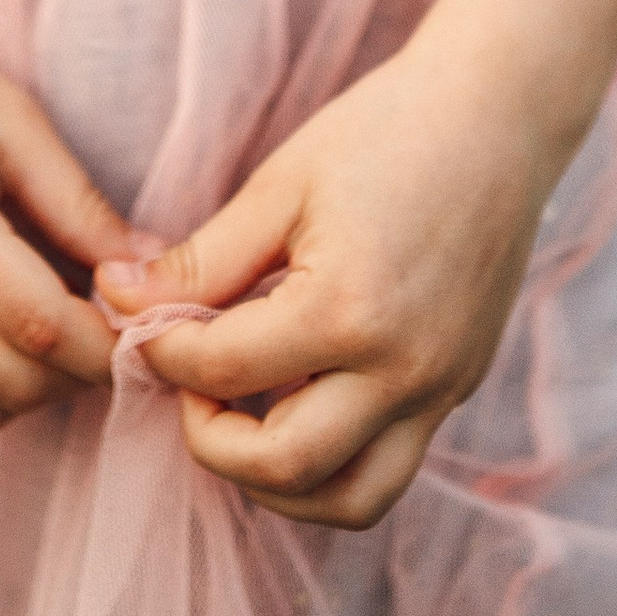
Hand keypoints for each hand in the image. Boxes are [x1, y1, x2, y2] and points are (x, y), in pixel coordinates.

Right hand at [0, 0, 142, 440]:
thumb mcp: (9, 118)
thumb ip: (78, 205)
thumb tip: (151, 269)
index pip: (45, 330)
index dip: (109, 342)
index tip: (144, 319)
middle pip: (13, 382)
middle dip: (80, 368)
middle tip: (108, 320)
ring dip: (30, 391)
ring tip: (55, 331)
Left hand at [95, 41, 550, 528]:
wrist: (500, 115)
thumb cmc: (386, 131)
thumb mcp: (280, 186)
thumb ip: (201, 261)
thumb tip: (116, 298)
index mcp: (348, 311)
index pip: (224, 371)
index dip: (160, 351)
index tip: (137, 319)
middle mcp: (402, 371)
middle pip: (284, 470)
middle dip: (211, 440)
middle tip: (188, 380)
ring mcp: (440, 390)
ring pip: (350, 500)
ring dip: (278, 484)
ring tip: (240, 415)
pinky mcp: (458, 389)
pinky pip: (390, 465)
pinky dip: (331, 460)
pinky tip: (296, 400)